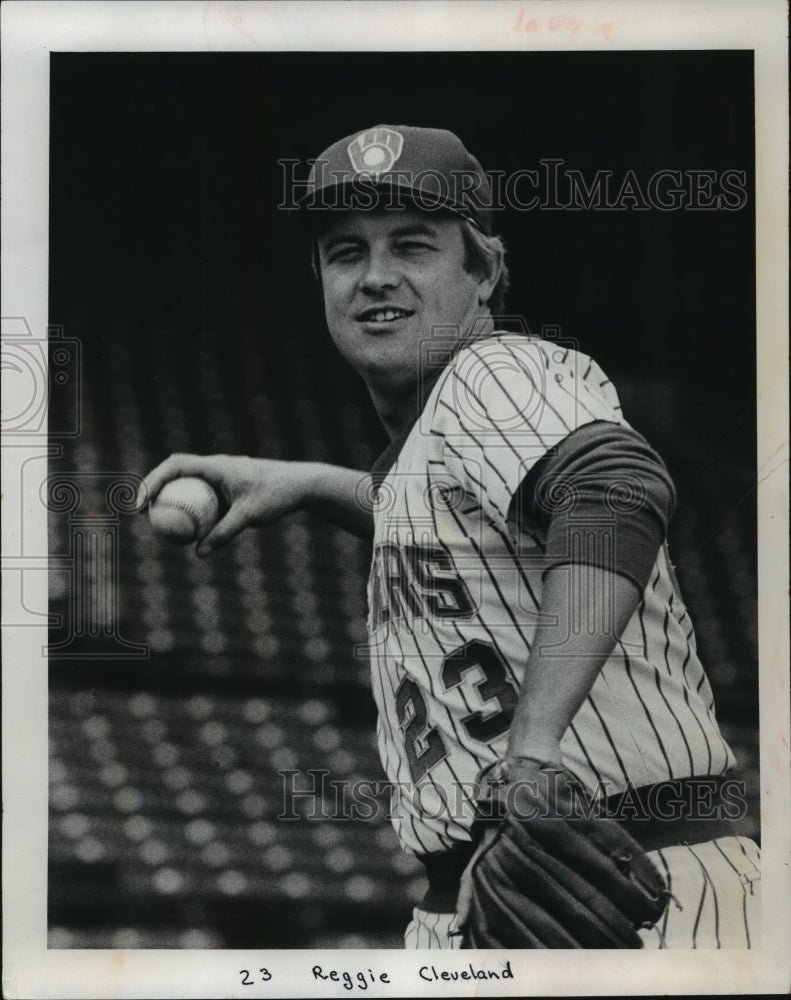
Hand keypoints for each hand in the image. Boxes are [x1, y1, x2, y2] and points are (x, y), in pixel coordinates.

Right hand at [136, 453, 319, 554]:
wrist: (301, 485)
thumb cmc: (277, 495)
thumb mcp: (250, 516)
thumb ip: (224, 533)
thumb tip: (198, 554)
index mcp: (216, 465)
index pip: (175, 465)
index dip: (153, 480)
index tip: (142, 502)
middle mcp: (215, 467)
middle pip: (176, 473)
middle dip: (155, 489)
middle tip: (142, 513)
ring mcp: (221, 477)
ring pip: (188, 486)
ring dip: (172, 500)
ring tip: (160, 525)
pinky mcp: (229, 488)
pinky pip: (203, 498)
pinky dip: (192, 511)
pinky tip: (190, 533)